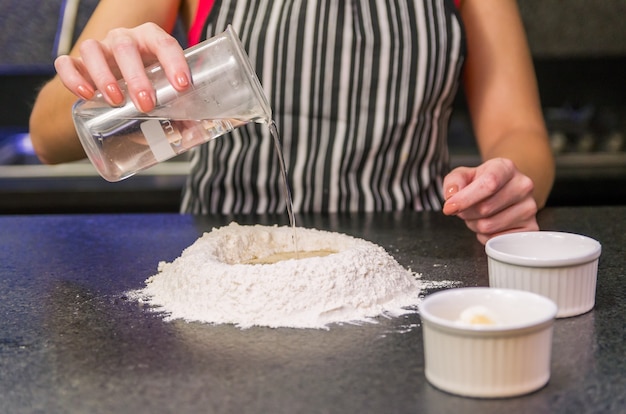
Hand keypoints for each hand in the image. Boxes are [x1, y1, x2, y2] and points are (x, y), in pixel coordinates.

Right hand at [54, 22, 190, 112]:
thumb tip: (195, 135)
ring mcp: (98, 50)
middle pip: (126, 47)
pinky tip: (85, 94)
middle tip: (146, 104)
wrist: (118, 86)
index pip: (164, 43)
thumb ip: (182, 112)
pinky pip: (66, 63)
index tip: (182, 86)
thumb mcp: (166, 93)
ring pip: (93, 50)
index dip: (174, 62)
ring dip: (104, 76)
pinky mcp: (77, 64)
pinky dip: (72, 77)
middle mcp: (123, 39)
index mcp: (150, 40)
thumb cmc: (150, 86)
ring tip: (116, 101)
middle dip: (136, 76)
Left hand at [442, 158, 538, 243]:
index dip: (465, 199)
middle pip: (485, 209)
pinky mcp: (531, 228)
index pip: (489, 184)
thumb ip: (453, 182)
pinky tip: (489, 224)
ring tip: (478, 215)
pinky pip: (498, 239)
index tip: (449, 207)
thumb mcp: (463, 175)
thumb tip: (451, 196)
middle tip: (466, 209)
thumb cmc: (482, 182)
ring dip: (474, 225)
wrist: (504, 189)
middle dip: (466, 213)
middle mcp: (523, 186)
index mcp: (506, 168)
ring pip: (489, 226)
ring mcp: (530, 208)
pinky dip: (486, 236)